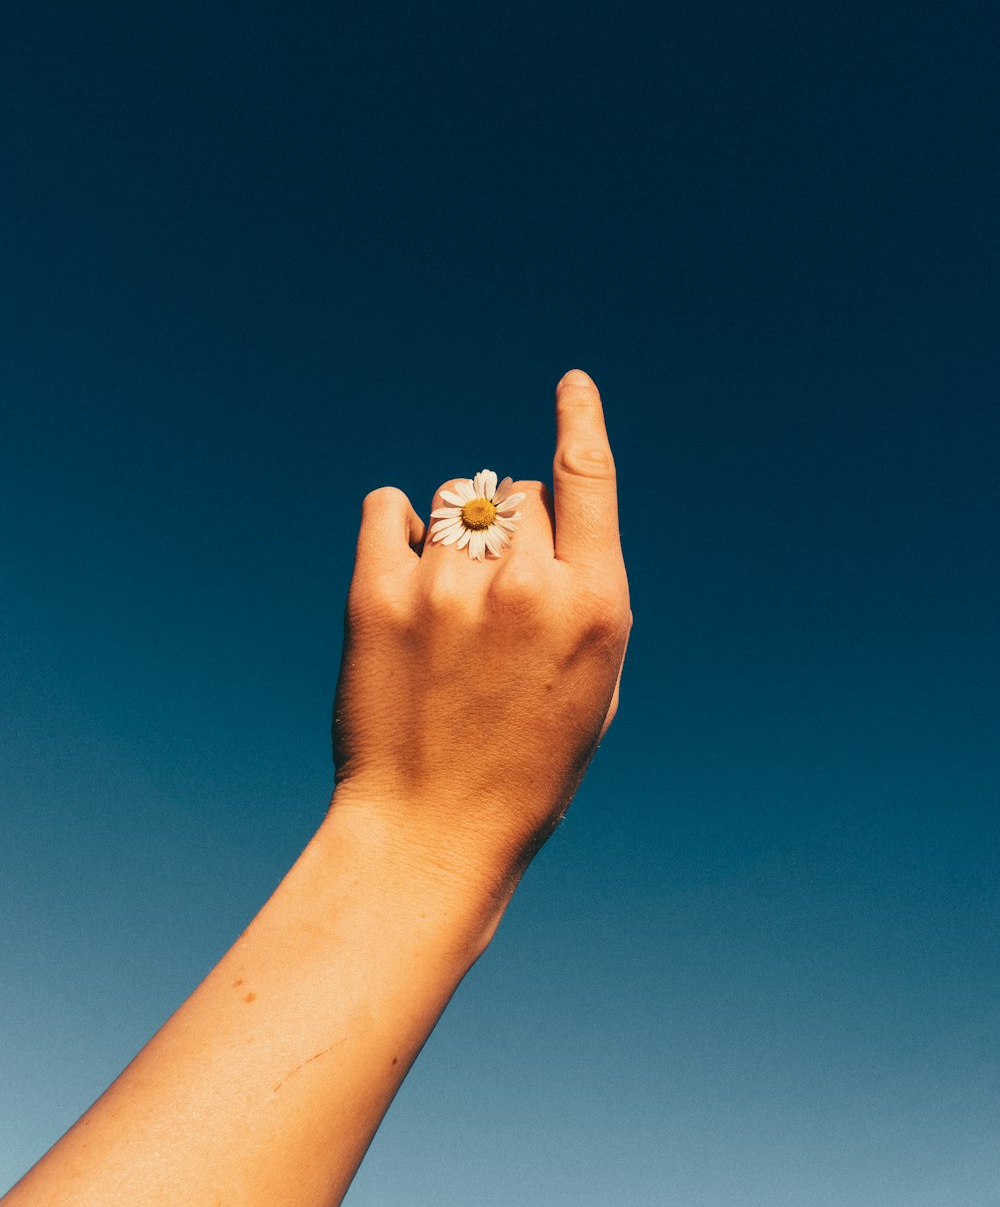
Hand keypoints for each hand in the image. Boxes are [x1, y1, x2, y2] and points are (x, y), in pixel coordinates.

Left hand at [329, 370, 631, 895]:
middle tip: (494, 599)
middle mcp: (526, 584)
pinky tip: (402, 571)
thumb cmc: (527, 767)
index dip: (580, 420)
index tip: (572, 384)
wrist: (432, 832)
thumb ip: (581, 594)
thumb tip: (542, 519)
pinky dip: (396, 527)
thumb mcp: (595, 684)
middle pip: (517, 493)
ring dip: (454, 534)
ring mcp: (448, 587)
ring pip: (452, 501)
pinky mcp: (376, 594)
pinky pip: (387, 509)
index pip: (588, 477)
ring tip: (444, 607)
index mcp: (595, 605)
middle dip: (512, 528)